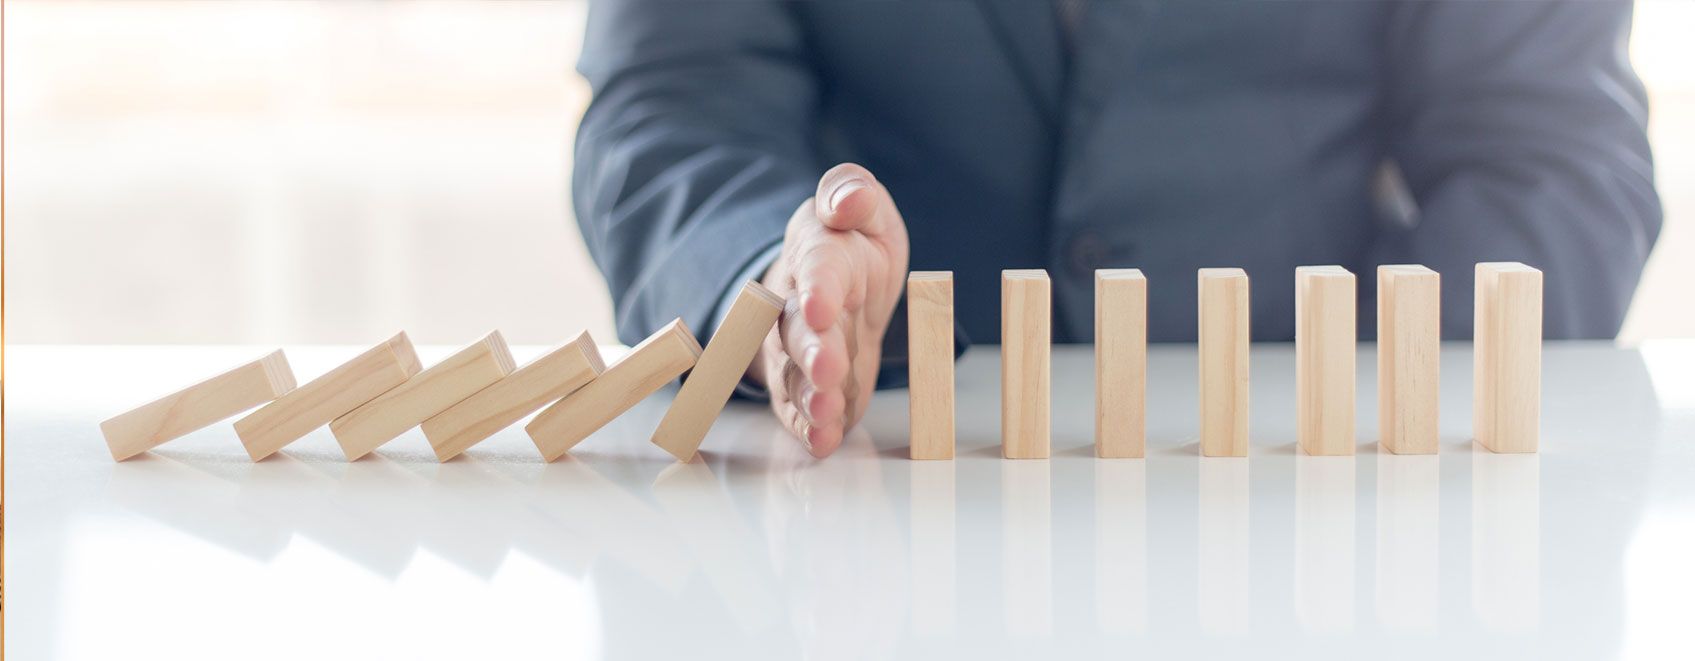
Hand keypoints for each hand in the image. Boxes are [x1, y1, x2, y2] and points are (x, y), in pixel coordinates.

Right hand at [747, 163, 909, 456]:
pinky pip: (799, 407)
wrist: (837, 285)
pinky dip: (809, 426)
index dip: (818, 289)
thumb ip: (853, 193)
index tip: (822, 308)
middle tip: (827, 372)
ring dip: (809, 396)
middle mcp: (796, 304)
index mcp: (818, 254)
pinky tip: (822, 440)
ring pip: (794, 373)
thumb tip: (846, 199)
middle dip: (812, 352)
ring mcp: (796, 349)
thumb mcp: (865, 209)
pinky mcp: (804, 384)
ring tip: (827, 413)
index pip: (816, 269)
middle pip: (798, 330)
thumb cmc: (853, 245)